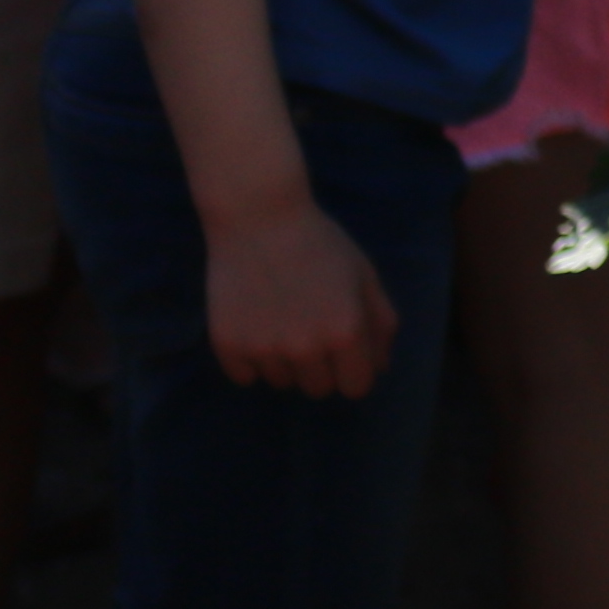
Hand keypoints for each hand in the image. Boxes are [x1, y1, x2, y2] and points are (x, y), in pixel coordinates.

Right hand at [202, 193, 395, 395]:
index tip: (345, 353)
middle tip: (311, 329)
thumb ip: (380, 323)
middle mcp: (305, 350)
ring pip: (281, 381)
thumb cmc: (320, 243)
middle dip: (321, 367)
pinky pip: (245, 376)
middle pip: (318, 389)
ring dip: (285, 362)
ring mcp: (263, 350)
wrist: (258, 218)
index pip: (356, 388)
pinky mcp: (227, 346)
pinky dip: (251, 359)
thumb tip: (380, 367)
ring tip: (281, 320)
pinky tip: (255, 324)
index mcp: (345, 333)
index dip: (354, 371)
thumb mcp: (363, 275)